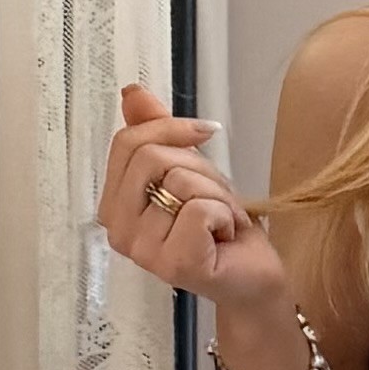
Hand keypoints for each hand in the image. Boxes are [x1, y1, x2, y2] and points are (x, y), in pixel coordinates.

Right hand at [99, 81, 288, 308]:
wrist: (253, 276)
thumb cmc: (219, 227)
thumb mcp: (188, 169)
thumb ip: (156, 132)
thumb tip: (131, 93)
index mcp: (115, 206)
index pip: (127, 142)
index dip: (170, 127)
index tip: (204, 133)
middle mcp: (119, 231)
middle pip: (151, 156)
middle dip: (198, 167)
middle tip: (215, 198)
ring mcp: (143, 252)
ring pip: (180, 182)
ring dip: (217, 195)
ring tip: (221, 222)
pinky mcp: (174, 264)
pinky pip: (199, 208)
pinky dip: (225, 215)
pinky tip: (224, 238)